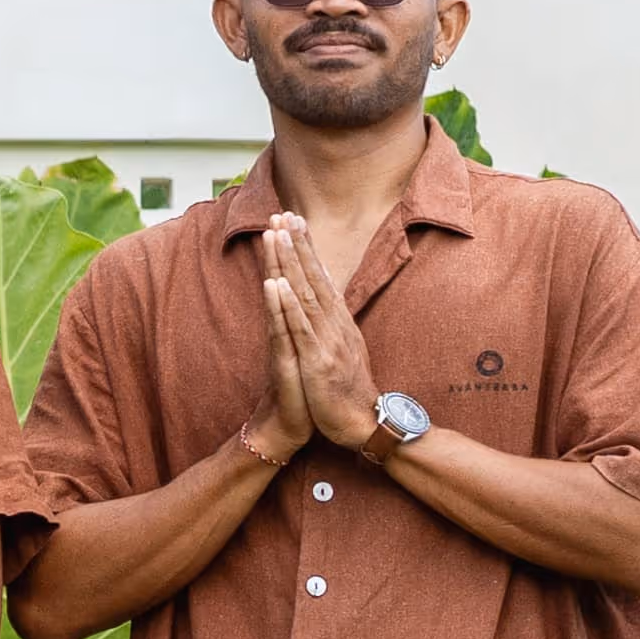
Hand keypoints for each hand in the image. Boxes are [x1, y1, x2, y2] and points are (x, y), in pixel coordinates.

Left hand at [256, 218, 385, 456]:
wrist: (362, 425)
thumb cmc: (346, 389)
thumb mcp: (341, 349)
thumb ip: (331, 324)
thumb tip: (324, 299)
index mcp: (338, 322)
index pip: (321, 277)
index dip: (308, 249)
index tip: (294, 221)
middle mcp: (335, 325)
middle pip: (314, 278)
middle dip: (298, 245)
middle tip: (284, 214)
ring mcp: (327, 341)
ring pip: (306, 295)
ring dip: (291, 263)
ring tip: (278, 235)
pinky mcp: (318, 361)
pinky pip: (300, 328)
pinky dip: (288, 304)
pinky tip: (277, 284)